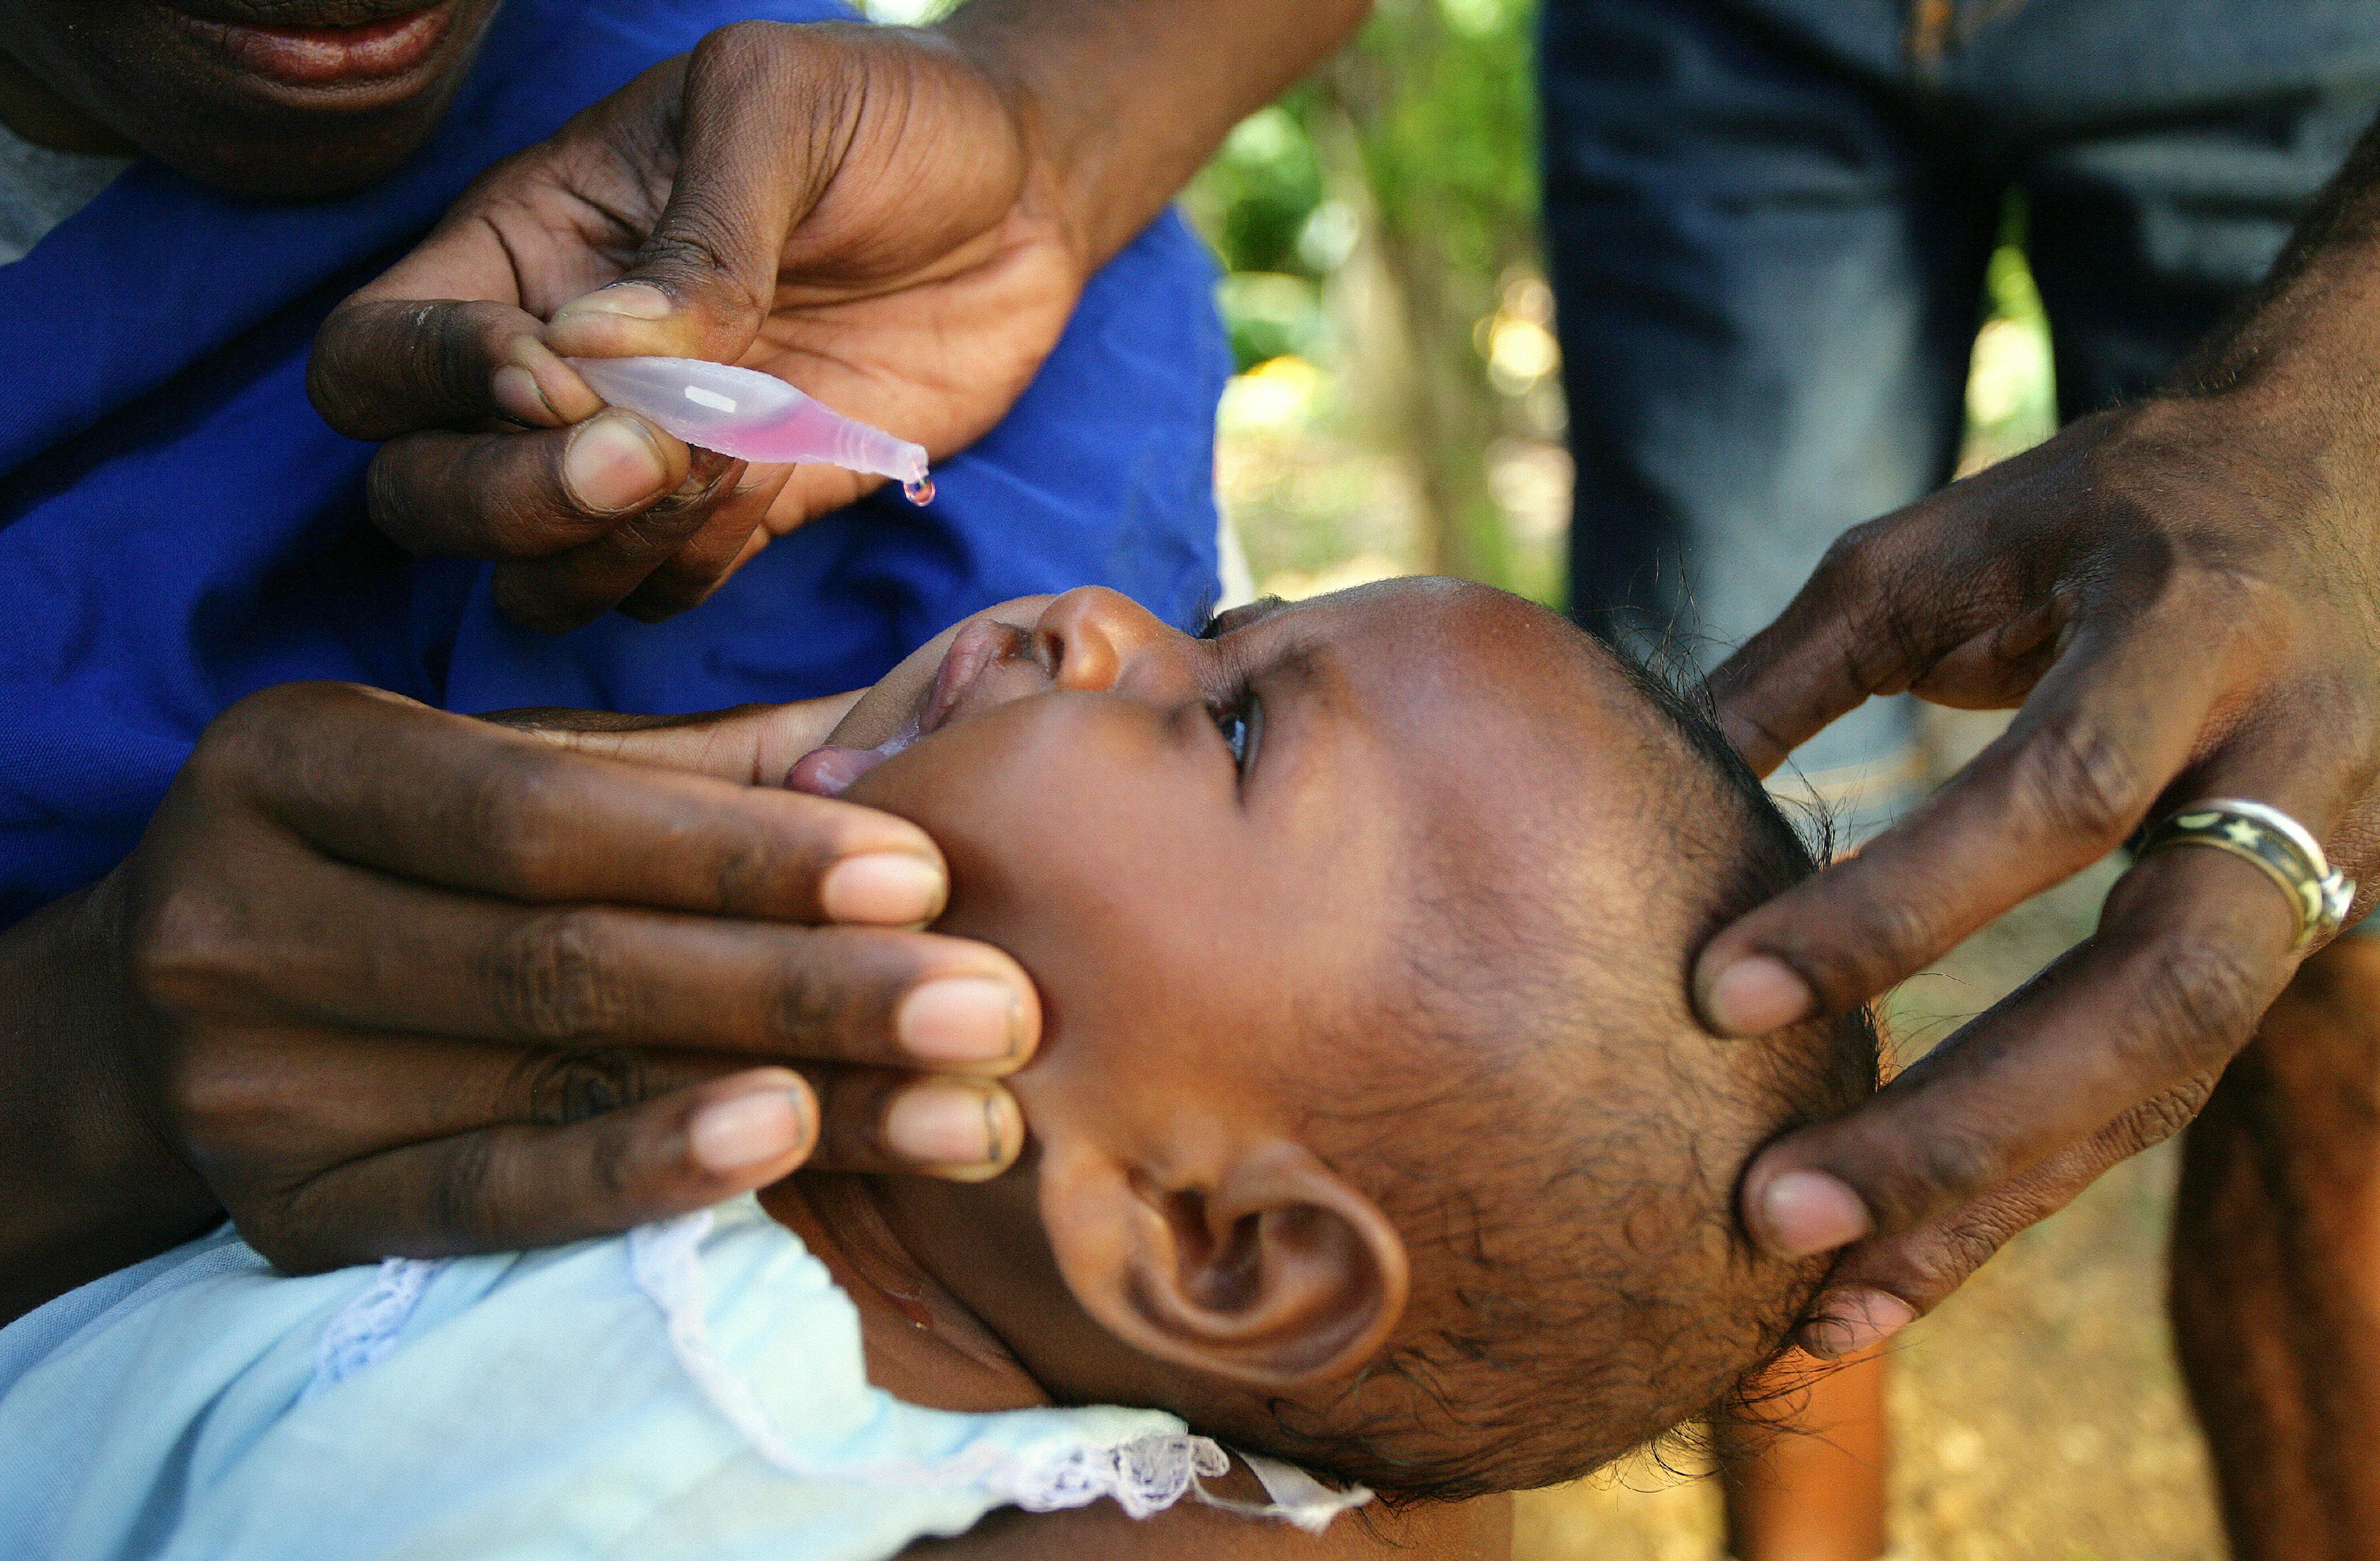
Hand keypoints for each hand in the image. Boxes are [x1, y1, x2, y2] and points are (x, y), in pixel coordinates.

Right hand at [99, 682, 1035, 1272]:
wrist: (172, 1005)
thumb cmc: (408, 860)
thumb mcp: (514, 766)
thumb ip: (706, 762)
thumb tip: (932, 728)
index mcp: (298, 758)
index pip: (545, 812)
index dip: (740, 850)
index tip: (924, 871)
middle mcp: (242, 913)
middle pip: (564, 958)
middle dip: (804, 984)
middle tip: (995, 1006)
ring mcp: (248, 1078)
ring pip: (553, 1083)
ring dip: (784, 1098)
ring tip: (958, 1105)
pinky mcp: (284, 1206)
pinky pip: (487, 1203)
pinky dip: (641, 1179)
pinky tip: (784, 1153)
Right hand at [308, 20, 1082, 631]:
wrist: (1023, 192)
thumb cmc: (884, 117)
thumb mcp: (778, 111)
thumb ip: (694, 234)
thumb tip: (591, 353)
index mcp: (519, 249)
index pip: (372, 355)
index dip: (432, 382)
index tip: (559, 369)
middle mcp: (551, 370)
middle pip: (419, 493)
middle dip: (507, 498)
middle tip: (642, 455)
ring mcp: (640, 457)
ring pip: (532, 575)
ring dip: (605, 549)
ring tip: (725, 459)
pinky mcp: (736, 518)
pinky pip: (658, 594)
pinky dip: (696, 562)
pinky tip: (775, 469)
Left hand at [1696, 387, 2379, 1355]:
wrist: (2363, 473)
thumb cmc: (2118, 502)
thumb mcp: (1959, 537)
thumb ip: (1812, 657)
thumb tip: (1658, 768)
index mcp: (2192, 634)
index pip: (2060, 794)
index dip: (1902, 905)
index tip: (1722, 991)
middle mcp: (2284, 767)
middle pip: (2154, 995)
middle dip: (1962, 1124)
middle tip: (1773, 1216)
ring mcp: (2315, 869)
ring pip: (2168, 1082)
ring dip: (1991, 1208)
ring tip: (1823, 1317)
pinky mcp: (2287, 943)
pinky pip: (2157, 1094)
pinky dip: (2025, 1191)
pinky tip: (1902, 1277)